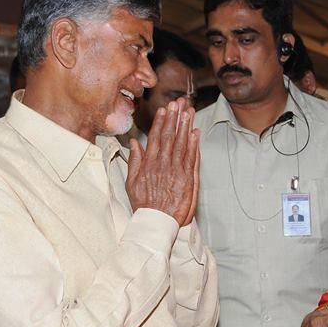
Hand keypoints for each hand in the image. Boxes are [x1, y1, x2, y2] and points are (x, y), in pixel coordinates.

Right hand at [126, 98, 200, 225]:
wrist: (158, 223)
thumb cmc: (144, 205)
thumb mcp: (132, 183)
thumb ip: (134, 161)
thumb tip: (134, 143)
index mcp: (149, 164)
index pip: (156, 138)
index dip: (161, 122)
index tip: (165, 110)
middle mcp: (163, 165)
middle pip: (171, 137)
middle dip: (175, 118)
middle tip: (179, 103)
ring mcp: (177, 172)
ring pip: (182, 145)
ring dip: (186, 127)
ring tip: (189, 112)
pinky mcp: (187, 180)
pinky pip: (191, 159)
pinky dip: (194, 145)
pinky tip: (196, 133)